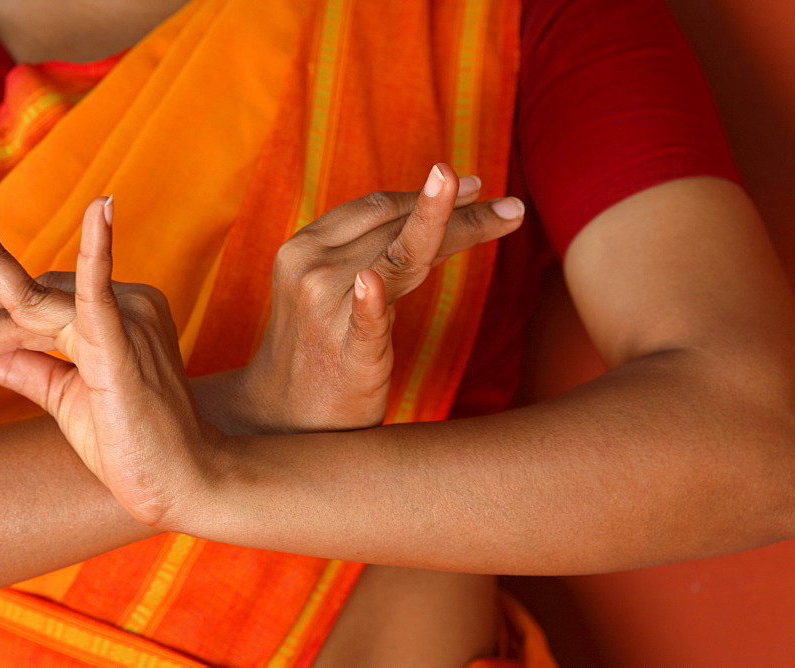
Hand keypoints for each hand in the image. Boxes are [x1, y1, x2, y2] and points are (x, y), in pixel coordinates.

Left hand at [0, 198, 221, 526]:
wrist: (180, 483)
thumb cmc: (130, 440)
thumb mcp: (63, 395)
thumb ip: (20, 365)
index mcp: (118, 312)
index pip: (42, 300)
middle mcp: (128, 305)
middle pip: (33, 298)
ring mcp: (129, 321)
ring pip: (36, 307)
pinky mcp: (125, 346)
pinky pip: (99, 295)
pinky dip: (96, 254)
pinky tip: (101, 210)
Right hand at [238, 162, 523, 430]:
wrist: (284, 416)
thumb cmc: (323, 346)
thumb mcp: (341, 288)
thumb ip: (385, 254)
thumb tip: (452, 217)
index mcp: (307, 245)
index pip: (378, 208)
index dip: (429, 195)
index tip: (477, 188)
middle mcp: (310, 267)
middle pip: (395, 227)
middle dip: (458, 211)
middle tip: (511, 204)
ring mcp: (324, 312)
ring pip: (399, 259)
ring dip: (452, 229)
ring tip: (502, 213)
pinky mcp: (343, 355)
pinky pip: (364, 324)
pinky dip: (369, 302)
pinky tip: (370, 283)